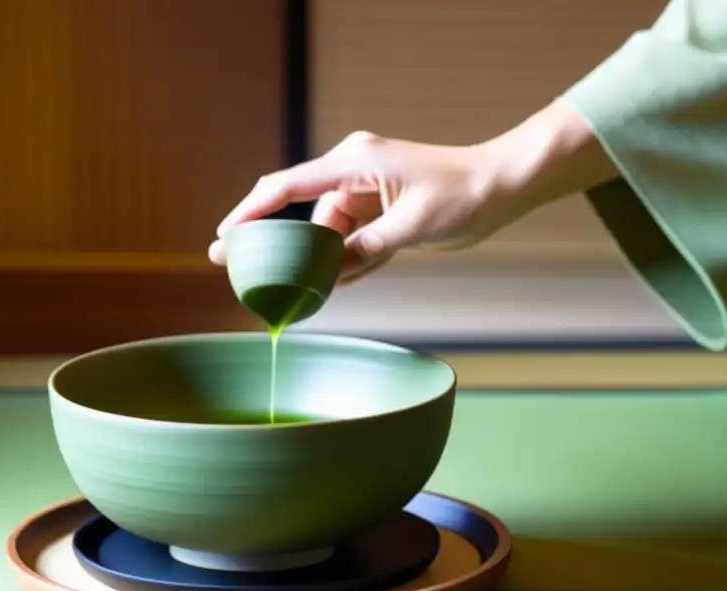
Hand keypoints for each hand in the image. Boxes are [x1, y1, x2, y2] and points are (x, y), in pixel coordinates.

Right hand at [208, 99, 616, 282]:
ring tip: (314, 290)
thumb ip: (365, 248)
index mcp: (355, 162)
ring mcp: (368, 189)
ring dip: (325, 260)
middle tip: (247, 271)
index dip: (251, 211)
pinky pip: (353, 236)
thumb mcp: (411, 226)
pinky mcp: (382, 206)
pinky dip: (348, 258)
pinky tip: (338, 282)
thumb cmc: (464, 194)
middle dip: (282, 243)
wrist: (503, 186)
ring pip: (329, 230)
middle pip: (304, 212)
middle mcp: (355, 170)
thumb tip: (328, 273)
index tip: (223, 235)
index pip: (287, 187)